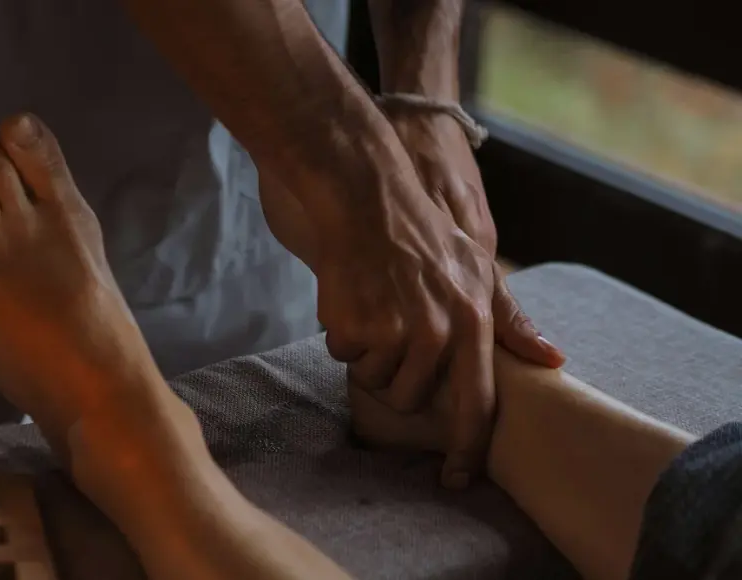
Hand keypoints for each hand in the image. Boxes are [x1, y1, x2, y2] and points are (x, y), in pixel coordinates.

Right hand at [257, 129, 559, 488]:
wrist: (367, 195)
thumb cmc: (424, 234)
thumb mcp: (478, 269)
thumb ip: (511, 320)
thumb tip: (554, 360)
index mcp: (473, 322)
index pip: (476, 404)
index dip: (466, 449)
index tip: (457, 479)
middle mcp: (437, 331)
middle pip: (412, 399)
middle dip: (397, 378)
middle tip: (392, 335)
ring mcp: (393, 328)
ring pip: (374, 379)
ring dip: (368, 356)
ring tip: (374, 309)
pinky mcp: (354, 323)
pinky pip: (343, 354)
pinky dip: (342, 335)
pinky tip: (351, 299)